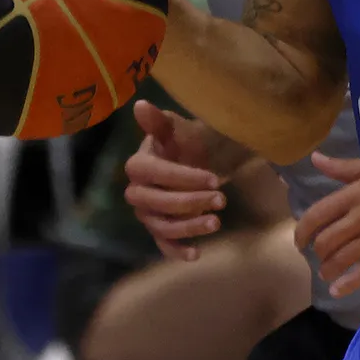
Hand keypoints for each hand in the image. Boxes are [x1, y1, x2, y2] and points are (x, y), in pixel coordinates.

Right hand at [123, 100, 227, 260]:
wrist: (198, 159)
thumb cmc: (186, 141)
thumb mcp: (177, 128)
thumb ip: (159, 122)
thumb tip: (141, 105)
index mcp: (138, 165)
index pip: (154, 174)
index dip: (182, 178)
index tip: (213, 179)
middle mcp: (137, 192)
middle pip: (157, 203)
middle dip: (190, 203)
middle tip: (222, 200)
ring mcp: (148, 214)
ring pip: (162, 226)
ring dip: (189, 227)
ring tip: (217, 222)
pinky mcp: (159, 230)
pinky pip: (164, 244)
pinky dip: (177, 251)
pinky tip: (196, 254)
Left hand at [295, 153, 359, 296]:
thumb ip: (344, 167)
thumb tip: (316, 159)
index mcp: (354, 194)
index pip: (317, 214)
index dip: (303, 229)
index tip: (299, 239)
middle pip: (327, 241)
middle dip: (317, 250)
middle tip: (316, 254)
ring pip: (342, 259)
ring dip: (328, 268)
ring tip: (325, 272)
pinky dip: (347, 284)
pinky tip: (336, 290)